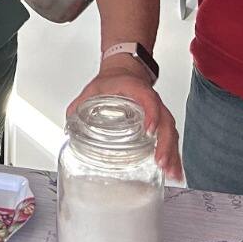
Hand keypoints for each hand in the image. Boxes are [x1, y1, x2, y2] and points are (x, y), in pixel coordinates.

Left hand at [68, 65, 182, 181]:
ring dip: (173, 152)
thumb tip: (68, 128)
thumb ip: (78, 106)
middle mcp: (152, 101)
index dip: (151, 114)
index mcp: (136, 89)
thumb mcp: (93, 89)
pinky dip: (173, 154)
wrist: (125, 69)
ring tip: (171, 173)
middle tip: (160, 162)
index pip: (148, 99)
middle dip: (165, 143)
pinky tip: (174, 171)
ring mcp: (159, 112)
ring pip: (170, 132)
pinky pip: (170, 138)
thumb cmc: (112, 80)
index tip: (149, 130)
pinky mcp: (160, 122)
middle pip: (165, 121)